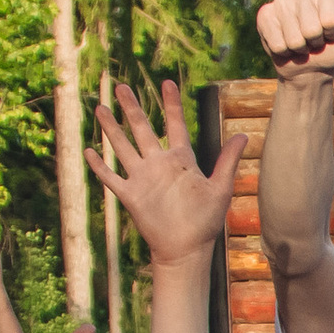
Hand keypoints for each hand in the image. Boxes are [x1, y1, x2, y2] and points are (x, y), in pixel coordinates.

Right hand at [89, 82, 247, 269]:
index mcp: (181, 160)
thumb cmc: (206, 221)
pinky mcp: (130, 195)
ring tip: (100, 107)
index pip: (174, 125)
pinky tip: (89, 150)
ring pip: (122, 146)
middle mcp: (159, 165)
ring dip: (111, 128)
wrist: (186, 249)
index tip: (167, 82)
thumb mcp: (219, 188)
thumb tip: (243, 136)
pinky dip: (100, 165)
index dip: (171, 105)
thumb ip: (228, 161)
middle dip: (132, 108)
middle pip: (142, 129)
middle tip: (121, 86)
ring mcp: (142, 178)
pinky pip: (111, 177)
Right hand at [257, 0, 333, 81]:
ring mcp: (280, 1)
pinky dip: (284, 50)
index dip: (333, 33)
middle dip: (317, 41)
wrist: (312, 67)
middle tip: (318, 40)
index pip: (330, 19)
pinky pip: (276, 40)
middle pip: (310, 28)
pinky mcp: (263, 16)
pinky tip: (288, 44)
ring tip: (304, 43)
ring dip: (301, 47)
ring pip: (293, 36)